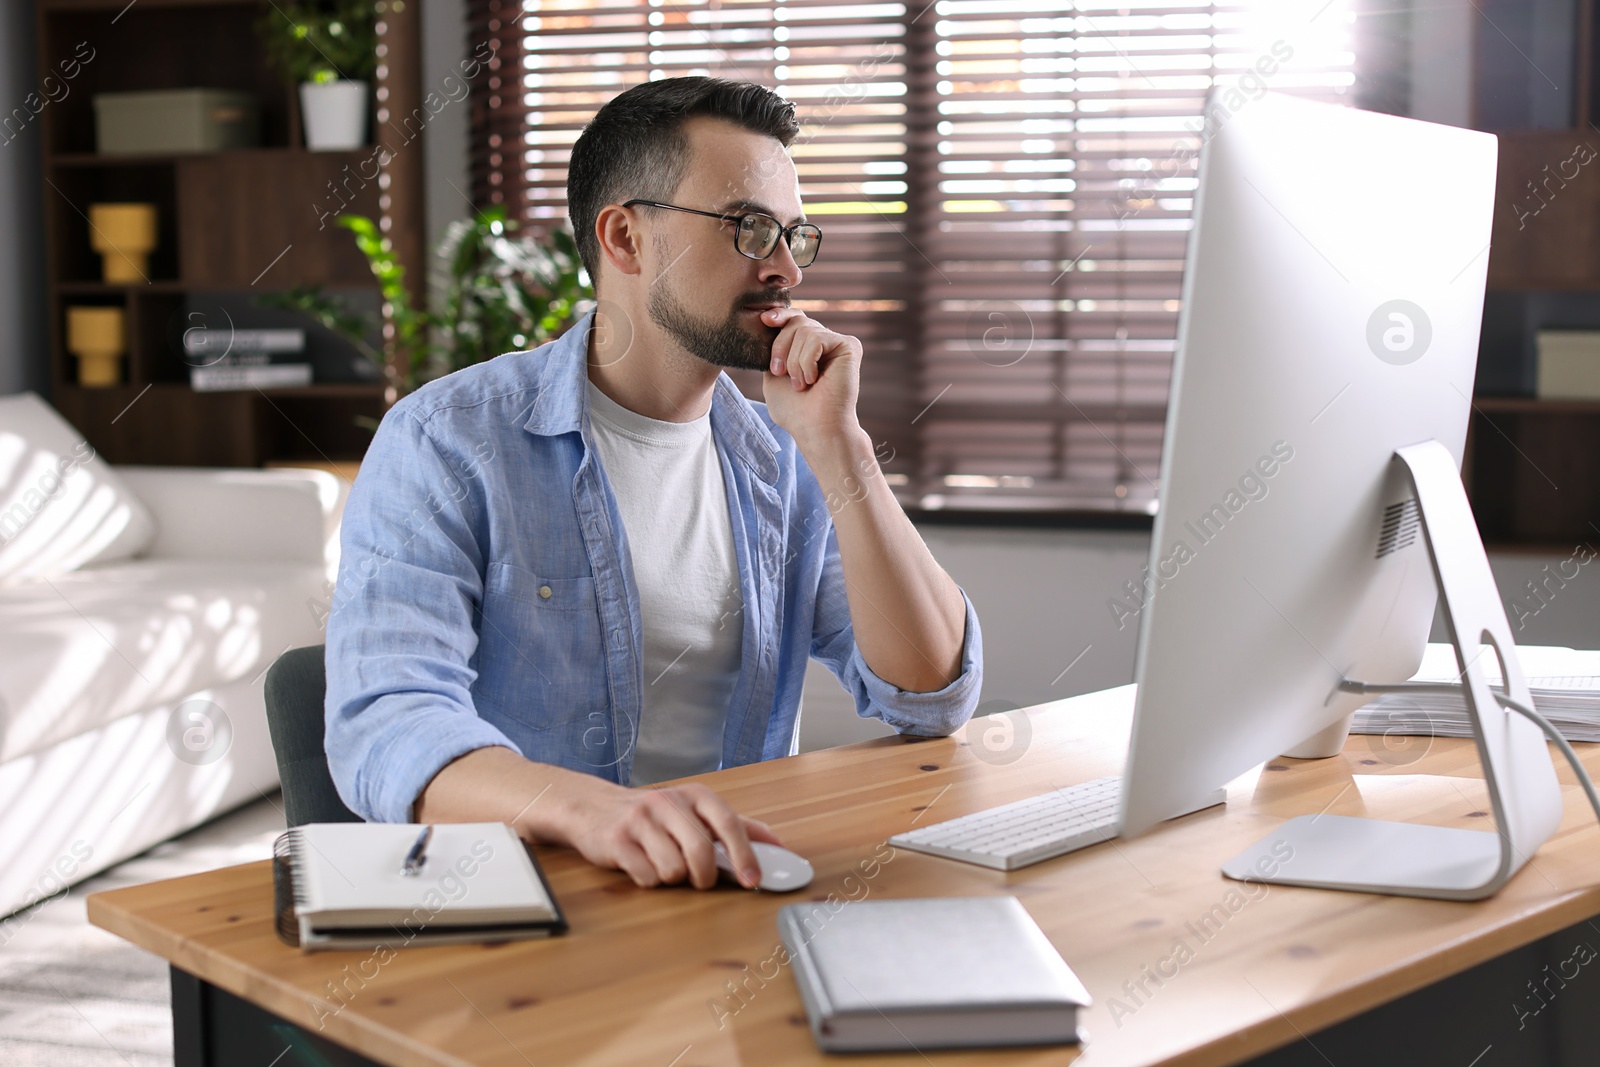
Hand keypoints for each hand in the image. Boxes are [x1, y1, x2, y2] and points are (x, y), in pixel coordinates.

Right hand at [556, 777, 782, 888]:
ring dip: (673, 878)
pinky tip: (641, 864)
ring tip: (663, 863)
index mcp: (693, 794)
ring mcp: (640, 820)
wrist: (594, 808)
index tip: (753, 880)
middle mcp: (668, 802)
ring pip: (674, 869)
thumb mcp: (694, 811)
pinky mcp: (616, 841)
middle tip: (700, 880)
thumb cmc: (654, 816)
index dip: (745, 854)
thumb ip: (736, 826)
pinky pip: (647, 877)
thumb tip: (777, 845)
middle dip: (705, 876)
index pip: (728, 823)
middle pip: (701, 852)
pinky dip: (650, 880)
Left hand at [759, 307, 863, 450]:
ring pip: (804, 330)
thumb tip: (769, 322)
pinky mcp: (849, 346)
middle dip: (780, 346)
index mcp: (807, 348)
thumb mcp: (773, 376)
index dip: (779, 315)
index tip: (764, 320)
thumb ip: (773, 351)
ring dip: (794, 361)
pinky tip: (814, 380)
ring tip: (800, 384)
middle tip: (779, 372)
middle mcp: (824, 342)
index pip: (793, 318)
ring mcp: (838, 343)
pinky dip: (807, 361)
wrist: (816, 428)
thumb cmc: (795, 410)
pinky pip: (817, 338)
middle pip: (796, 321)